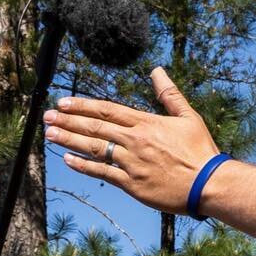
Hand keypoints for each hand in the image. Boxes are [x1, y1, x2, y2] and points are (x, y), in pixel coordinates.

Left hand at [43, 67, 220, 215]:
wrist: (208, 183)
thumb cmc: (201, 151)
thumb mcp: (189, 117)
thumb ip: (169, 94)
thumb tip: (157, 70)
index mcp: (146, 123)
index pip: (108, 110)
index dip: (83, 105)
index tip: (64, 102)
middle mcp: (135, 140)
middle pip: (95, 126)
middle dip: (69, 120)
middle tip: (47, 116)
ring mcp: (131, 162)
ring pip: (94, 147)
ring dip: (69, 139)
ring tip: (50, 134)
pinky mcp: (132, 184)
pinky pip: (102, 172)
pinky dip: (83, 165)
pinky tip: (67, 159)